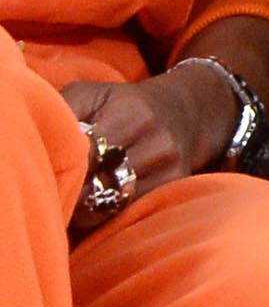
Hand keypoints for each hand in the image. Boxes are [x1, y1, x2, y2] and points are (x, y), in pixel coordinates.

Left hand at [61, 67, 239, 212]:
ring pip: (119, 205)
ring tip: (83, 198)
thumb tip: (47, 140)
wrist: (184, 112)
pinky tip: (105, 201)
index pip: (91, 153)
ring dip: (93, 209)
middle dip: (78, 194)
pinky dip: (114, 213)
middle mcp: (158, 143)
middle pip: (105, 185)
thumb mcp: (94, 94)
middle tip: (65, 191)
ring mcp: (171, 169)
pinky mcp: (177, 187)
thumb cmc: (125, 103)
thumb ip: (67, 110)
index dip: (69, 169)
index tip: (57, 173)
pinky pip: (135, 212)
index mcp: (133, 114)